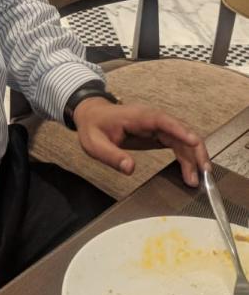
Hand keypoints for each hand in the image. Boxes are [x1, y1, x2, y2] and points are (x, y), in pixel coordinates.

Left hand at [73, 98, 208, 187]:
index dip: (180, 130)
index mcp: (138, 117)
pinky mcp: (158, 134)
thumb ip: (111, 155)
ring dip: (193, 157)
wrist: (92, 115)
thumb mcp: (95, 144)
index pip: (163, 121)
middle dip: (194, 150)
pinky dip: (186, 157)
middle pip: (181, 131)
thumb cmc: (93, 127)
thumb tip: (129, 168)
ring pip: (182, 139)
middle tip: (202, 172)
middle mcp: (152, 119)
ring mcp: (157, 126)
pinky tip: (191, 171)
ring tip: (198, 179)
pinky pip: (177, 144)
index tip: (194, 142)